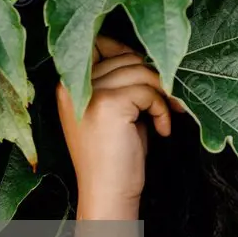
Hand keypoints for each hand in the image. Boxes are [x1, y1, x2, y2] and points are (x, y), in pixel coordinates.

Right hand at [57, 35, 185, 216]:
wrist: (108, 193)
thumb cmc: (116, 155)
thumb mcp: (114, 111)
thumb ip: (120, 81)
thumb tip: (148, 55)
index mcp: (69, 85)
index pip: (99, 44)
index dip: (128, 52)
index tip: (150, 74)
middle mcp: (73, 85)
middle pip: (126, 56)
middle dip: (154, 76)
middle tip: (169, 101)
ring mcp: (90, 94)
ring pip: (141, 71)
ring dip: (161, 94)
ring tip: (165, 117)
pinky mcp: (109, 105)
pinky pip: (148, 91)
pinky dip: (162, 109)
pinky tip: (162, 131)